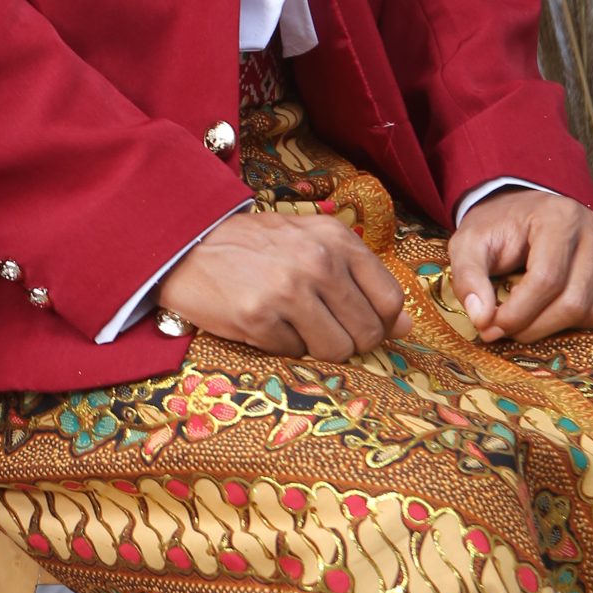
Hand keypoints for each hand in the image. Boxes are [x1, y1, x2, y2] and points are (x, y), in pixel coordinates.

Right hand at [156, 212, 410, 357]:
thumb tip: (406, 325)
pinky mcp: (259, 318)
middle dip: (350, 341)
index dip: (381, 323)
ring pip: (336, 351)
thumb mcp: (311, 243)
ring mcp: (288, 291)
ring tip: (292, 325)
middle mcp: (318, 262)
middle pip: (367, 332)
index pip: (390, 300)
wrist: (186, 243)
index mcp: (336, 238)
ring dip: (317, 348)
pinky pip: (294, 354)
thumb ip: (360, 277)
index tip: (359, 323)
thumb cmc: (254, 245)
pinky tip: (264, 323)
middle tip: (321, 328)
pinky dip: (282, 346)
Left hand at [447, 187, 592, 343]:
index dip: (518, 312)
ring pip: (591, 313)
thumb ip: (469, 276)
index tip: (491, 327)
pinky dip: (575, 323)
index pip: (546, 278)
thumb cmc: (498, 227)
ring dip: (553, 328)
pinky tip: (549, 311)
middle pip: (572, 301)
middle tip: (503, 331)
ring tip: (524, 319)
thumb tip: (482, 319)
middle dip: (533, 326)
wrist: (526, 210)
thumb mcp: (470, 243)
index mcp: (559, 216)